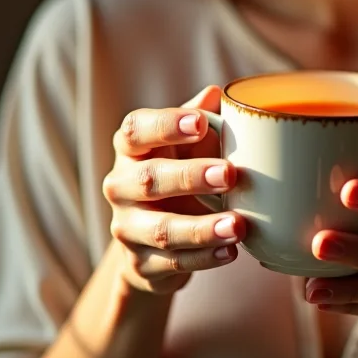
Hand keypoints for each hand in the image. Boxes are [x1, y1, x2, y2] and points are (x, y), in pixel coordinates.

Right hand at [102, 86, 244, 293]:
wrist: (156, 238)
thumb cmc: (179, 170)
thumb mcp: (188, 142)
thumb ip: (201, 117)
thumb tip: (218, 93)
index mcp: (130, 149)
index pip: (136, 131)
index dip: (165, 126)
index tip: (200, 122)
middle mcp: (120, 186)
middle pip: (148, 181)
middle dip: (191, 177)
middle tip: (230, 174)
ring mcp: (127, 228)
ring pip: (161, 229)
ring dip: (202, 228)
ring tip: (238, 225)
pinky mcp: (140, 265)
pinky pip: (173, 263)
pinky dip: (204, 258)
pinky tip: (231, 251)